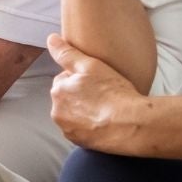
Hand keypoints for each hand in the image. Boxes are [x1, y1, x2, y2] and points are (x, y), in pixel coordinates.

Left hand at [47, 33, 149, 153]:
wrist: (130, 125)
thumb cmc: (113, 92)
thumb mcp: (90, 65)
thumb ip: (67, 53)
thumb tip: (50, 39)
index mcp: (58, 90)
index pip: (65, 78)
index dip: (83, 78)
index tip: (98, 81)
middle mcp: (57, 111)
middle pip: (68, 97)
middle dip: (81, 95)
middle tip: (103, 94)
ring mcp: (67, 129)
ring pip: (74, 114)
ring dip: (84, 111)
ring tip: (105, 108)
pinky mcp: (78, 143)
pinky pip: (81, 129)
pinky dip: (89, 125)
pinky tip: (104, 121)